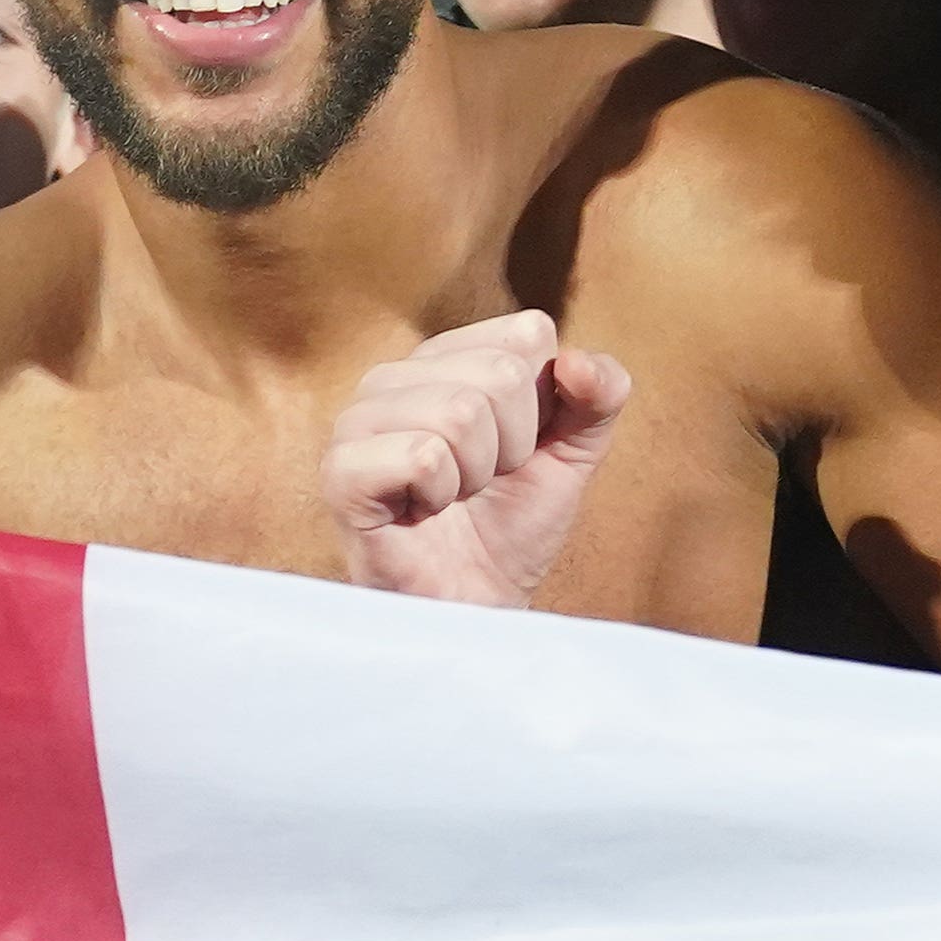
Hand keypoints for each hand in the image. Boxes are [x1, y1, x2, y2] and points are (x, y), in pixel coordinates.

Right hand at [327, 309, 630, 603]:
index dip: (542, 404)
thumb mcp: (573, 453)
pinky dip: (440, 496)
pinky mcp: (342, 472)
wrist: (475, 607)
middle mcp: (394, 378)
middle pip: (500, 373)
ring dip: (476, 475)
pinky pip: (422, 455)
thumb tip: (578, 361)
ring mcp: (359, 421)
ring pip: (461, 412)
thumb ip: (598, 396)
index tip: (514, 449)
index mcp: (444, 358)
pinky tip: (420, 513)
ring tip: (451, 499)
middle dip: (512, 446)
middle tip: (481, 484)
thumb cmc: (510, 528)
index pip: (526, 334)